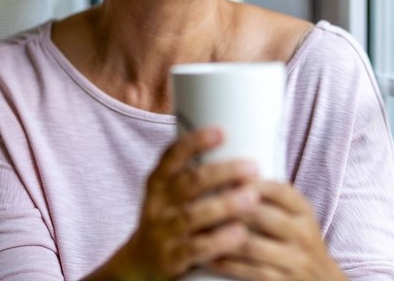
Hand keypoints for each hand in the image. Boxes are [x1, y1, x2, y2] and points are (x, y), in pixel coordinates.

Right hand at [84, 127, 260, 280]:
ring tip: (252, 197)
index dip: (195, 142)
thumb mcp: (170, 191)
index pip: (172, 155)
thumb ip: (195, 171)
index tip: (221, 131)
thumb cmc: (170, 216)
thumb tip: (241, 139)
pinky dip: (219, 241)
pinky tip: (239, 233)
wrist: (140, 263)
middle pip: (191, 183)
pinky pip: (196, 249)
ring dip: (225, 205)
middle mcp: (159, 203)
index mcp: (158, 181)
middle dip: (223, 172)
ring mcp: (163, 231)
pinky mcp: (171, 258)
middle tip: (253, 167)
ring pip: (194, 215)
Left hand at [207, 181, 346, 280]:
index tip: (224, 178)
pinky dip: (226, 263)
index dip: (250, 183)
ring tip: (198, 231)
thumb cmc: (299, 245)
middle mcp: (302, 233)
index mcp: (304, 211)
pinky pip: (249, 271)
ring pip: (250, 245)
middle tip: (199, 204)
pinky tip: (209, 257)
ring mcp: (295, 259)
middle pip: (259, 215)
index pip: (278, 190)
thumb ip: (273, 201)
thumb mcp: (296, 218)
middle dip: (227, 209)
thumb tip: (233, 176)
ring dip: (219, 238)